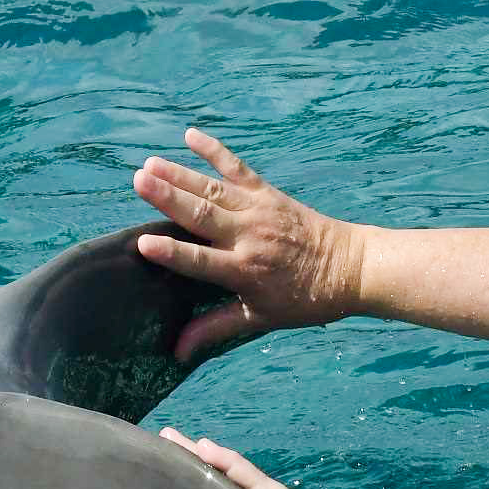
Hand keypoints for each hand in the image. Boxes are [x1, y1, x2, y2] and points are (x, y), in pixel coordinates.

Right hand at [132, 130, 365, 361]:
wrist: (350, 268)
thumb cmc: (303, 298)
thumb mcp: (261, 319)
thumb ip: (216, 328)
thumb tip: (176, 352)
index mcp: (245, 271)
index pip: (201, 262)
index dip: (172, 253)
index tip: (143, 243)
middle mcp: (249, 237)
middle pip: (203, 216)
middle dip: (169, 198)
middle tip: (139, 181)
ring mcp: (259, 211)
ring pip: (213, 190)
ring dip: (180, 175)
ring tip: (150, 164)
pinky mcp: (268, 193)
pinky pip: (237, 168)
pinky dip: (215, 151)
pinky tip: (191, 135)